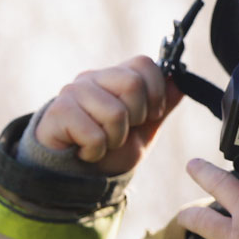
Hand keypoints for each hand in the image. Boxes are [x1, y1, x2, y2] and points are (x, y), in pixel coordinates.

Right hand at [35, 56, 181, 174]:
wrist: (76, 175)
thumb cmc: (109, 149)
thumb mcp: (143, 130)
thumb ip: (161, 106)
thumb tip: (180, 82)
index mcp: (115, 77)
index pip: (144, 64)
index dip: (155, 93)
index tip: (148, 116)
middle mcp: (93, 78)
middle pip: (132, 84)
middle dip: (136, 118)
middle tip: (122, 131)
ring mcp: (73, 92)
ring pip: (115, 113)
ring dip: (115, 139)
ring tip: (103, 143)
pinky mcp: (58, 112)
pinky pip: (94, 135)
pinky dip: (95, 151)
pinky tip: (85, 151)